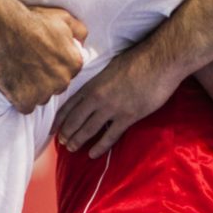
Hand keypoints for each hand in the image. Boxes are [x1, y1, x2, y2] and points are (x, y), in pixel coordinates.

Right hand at [0, 6, 88, 113]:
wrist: (4, 28)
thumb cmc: (33, 21)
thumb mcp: (64, 18)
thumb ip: (79, 31)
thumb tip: (82, 43)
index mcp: (74, 64)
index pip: (68, 73)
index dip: (54, 67)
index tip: (42, 59)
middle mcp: (63, 81)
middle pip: (56, 87)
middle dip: (45, 80)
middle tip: (29, 65)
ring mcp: (44, 93)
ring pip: (41, 98)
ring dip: (32, 90)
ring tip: (20, 72)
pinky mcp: (25, 101)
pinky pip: (25, 106)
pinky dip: (19, 98)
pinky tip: (13, 83)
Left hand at [54, 44, 181, 154]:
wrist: (159, 61)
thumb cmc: (138, 58)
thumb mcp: (110, 66)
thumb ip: (100, 80)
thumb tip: (96, 87)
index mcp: (92, 84)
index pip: (69, 105)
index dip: (59, 119)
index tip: (53, 128)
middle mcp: (98, 97)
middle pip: (75, 120)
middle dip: (66, 133)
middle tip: (61, 143)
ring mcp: (112, 108)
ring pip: (88, 130)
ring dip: (78, 141)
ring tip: (71, 149)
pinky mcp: (127, 116)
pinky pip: (110, 136)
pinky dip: (100, 147)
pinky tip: (93, 154)